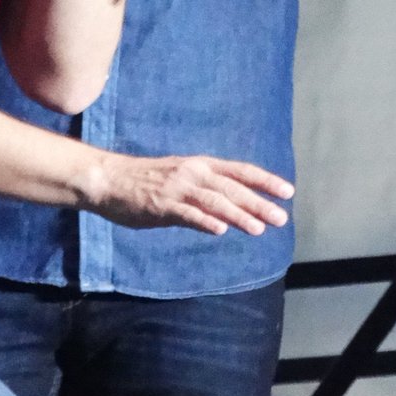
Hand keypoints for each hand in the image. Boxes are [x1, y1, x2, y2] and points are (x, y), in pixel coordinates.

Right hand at [94, 152, 293, 235]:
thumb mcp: (180, 177)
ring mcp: (177, 188)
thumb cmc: (144, 181)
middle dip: (258, 203)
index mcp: (199, 165)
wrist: (108, 178)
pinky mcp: (161, 204)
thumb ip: (205, 191)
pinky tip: (220, 230)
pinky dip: (204, 221)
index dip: (264, 181)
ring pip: (214, 201)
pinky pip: (186, 213)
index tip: (288, 192)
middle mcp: (192, 172)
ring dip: (238, 214)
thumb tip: (232, 210)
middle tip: (281, 218)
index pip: (239, 171)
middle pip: (232, 188)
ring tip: (258, 229)